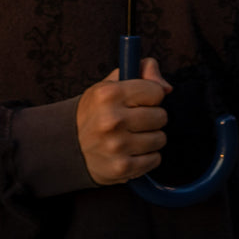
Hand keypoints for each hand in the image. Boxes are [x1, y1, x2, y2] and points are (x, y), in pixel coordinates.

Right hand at [76, 58, 172, 185]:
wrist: (70, 146)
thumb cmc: (97, 110)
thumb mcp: (112, 83)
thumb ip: (142, 71)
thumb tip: (167, 88)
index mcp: (109, 94)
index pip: (156, 92)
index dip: (151, 96)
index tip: (139, 101)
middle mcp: (112, 120)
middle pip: (161, 116)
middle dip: (153, 117)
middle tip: (136, 120)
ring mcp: (117, 146)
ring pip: (160, 139)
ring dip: (151, 137)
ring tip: (133, 135)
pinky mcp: (122, 168)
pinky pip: (155, 159)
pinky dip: (148, 156)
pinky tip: (132, 151)